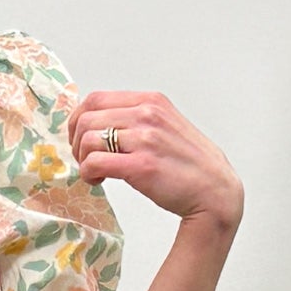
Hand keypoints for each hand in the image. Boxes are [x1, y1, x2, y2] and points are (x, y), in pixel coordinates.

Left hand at [68, 88, 242, 240]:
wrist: (214, 191)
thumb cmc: (190, 164)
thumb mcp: (166, 125)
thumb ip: (137, 118)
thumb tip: (100, 123)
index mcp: (151, 101)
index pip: (96, 99)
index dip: (79, 119)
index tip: (80, 138)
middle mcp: (147, 115)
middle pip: (87, 118)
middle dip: (76, 141)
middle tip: (84, 158)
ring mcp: (145, 139)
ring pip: (87, 139)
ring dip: (82, 159)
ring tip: (94, 172)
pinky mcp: (141, 166)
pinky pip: (95, 162)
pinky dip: (88, 173)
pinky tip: (98, 181)